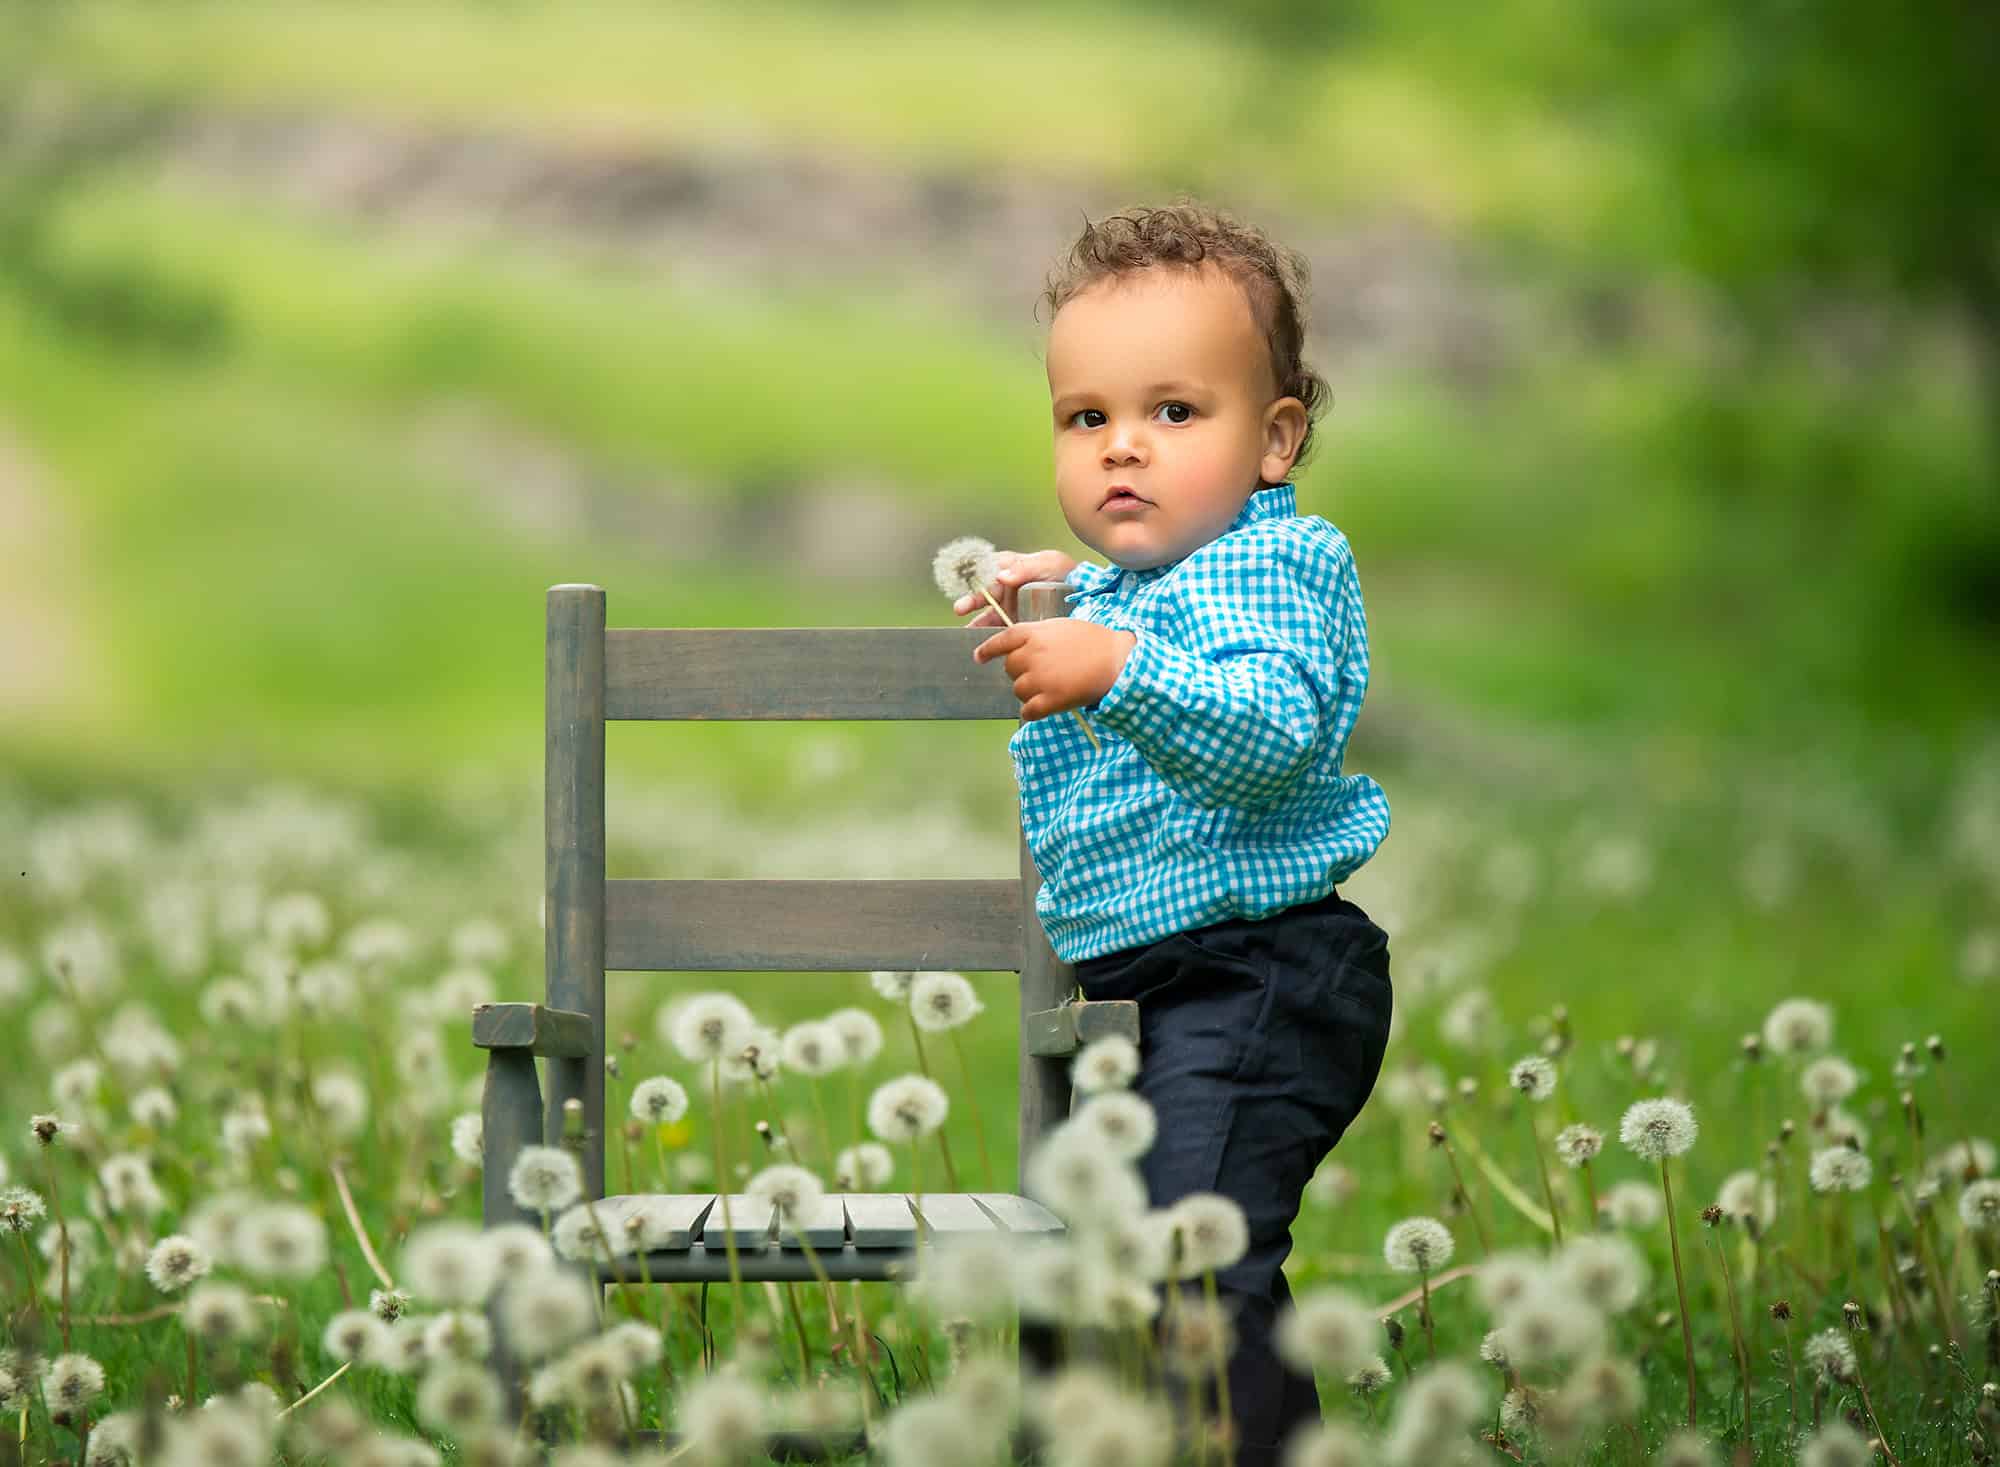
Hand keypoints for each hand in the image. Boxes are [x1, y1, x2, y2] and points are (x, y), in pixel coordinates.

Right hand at [952, 549, 1080, 626]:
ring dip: (978, 622)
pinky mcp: (1018, 622)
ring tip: (968, 632)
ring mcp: (1012, 605)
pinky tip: (986, 645)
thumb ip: (1025, 568)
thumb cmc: (1065, 571)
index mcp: (1012, 568)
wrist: (1086, 594)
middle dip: (971, 601)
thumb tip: (1001, 576)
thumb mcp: (1048, 563)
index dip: (974, 574)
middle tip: (960, 609)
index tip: (964, 580)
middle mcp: (1007, 586)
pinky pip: (1002, 629)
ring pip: (990, 614)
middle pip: (984, 593)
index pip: (988, 569)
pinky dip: (993, 637)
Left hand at [972, 619, 1136, 722]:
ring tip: (1053, 686)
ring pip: (1018, 691)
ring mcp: (1039, 679)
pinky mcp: (1050, 700)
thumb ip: (1037, 636)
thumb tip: (1020, 650)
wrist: (1117, 660)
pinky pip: (1027, 711)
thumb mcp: (1060, 627)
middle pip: (1009, 669)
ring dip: (1030, 692)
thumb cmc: (1094, 641)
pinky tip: (1044, 708)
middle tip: (1044, 672)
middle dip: (1021, 672)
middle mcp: (1031, 655)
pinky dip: (1032, 712)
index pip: (1000, 641)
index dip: (987, 650)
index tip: (978, 657)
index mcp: (1033, 633)